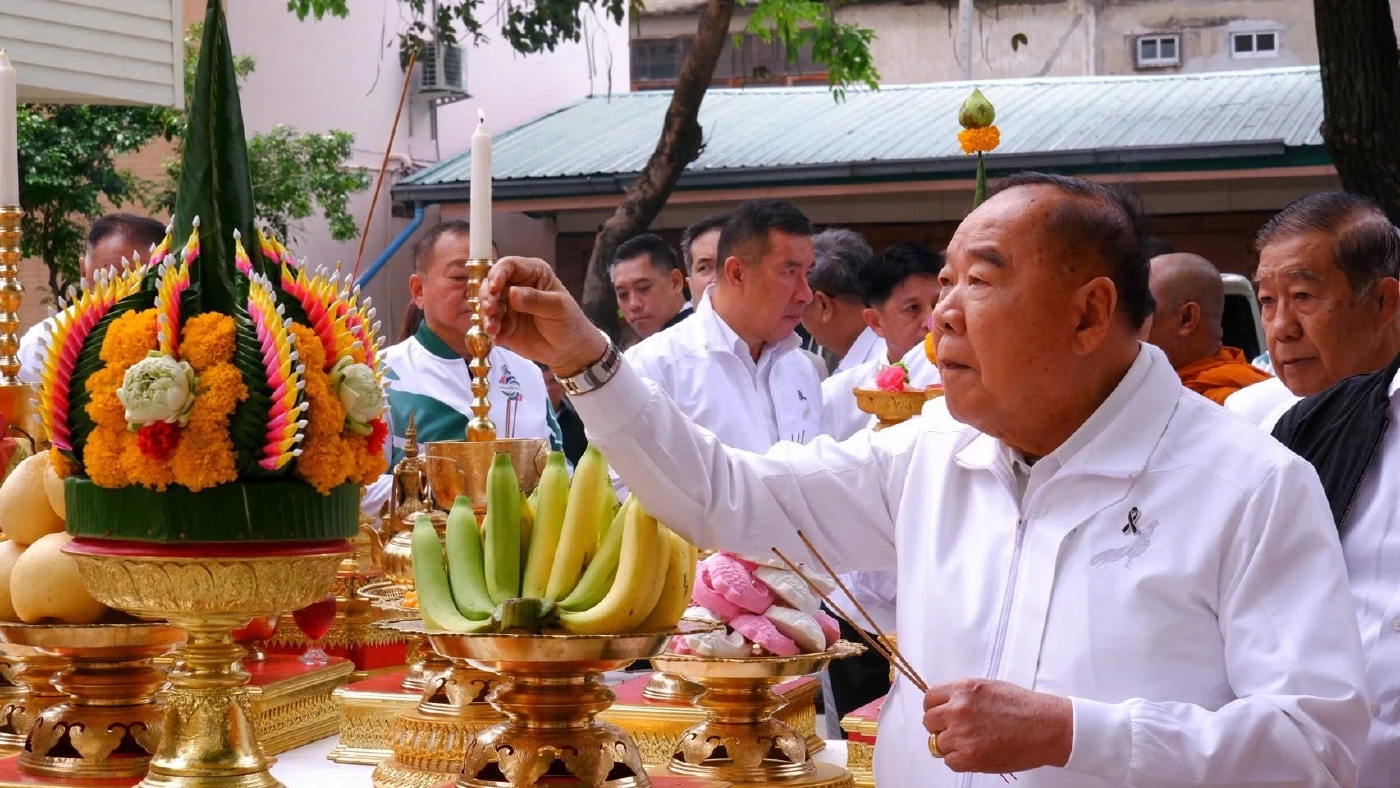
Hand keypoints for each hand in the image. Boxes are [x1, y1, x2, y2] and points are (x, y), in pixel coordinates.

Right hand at [478, 256, 608, 376]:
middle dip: (487, 296)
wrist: (568, 350)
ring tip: (493, 328)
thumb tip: (512, 293)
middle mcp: (516, 285)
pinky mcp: (503, 323)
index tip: (495, 288)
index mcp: (533, 273)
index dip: (497, 274)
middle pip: (491, 283)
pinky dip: (490, 330)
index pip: (508, 265)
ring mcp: (508, 305)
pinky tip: (497, 337)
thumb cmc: (568, 322)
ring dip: (487, 315)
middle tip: (491, 310)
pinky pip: (490, 323)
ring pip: (487, 303)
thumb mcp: (557, 308)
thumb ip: (535, 300)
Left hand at [922, 678, 1071, 774]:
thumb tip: (945, 705)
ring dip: (952, 745)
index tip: (941, 715)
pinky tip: (977, 753)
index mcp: (963, 689)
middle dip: (940, 727)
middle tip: (956, 731)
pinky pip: (950, 762)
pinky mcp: (970, 756)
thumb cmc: (1024, 707)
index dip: (935, 708)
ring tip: (973, 742)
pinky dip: (960, 761)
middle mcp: (958, 709)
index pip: (929, 699)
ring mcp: (962, 734)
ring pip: (938, 744)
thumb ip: (963, 696)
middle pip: (929, 722)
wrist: (1046, 727)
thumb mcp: (988, 688)